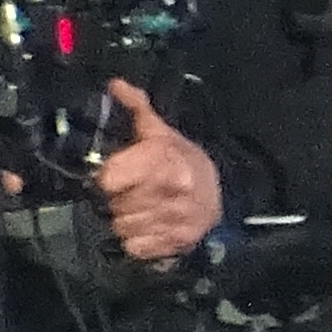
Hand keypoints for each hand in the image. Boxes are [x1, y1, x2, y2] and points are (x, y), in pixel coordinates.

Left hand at [94, 80, 221, 262]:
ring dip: (126, 221)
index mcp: (162, 161)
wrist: (224, 194)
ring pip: (122, 228)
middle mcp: (169, 192)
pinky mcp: (177, 243)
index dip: (109, 178)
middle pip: (113, 206)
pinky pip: (135, 247)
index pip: (107, 180)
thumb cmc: (184, 161)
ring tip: (142, 209)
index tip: (117, 176)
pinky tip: (150, 227)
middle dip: (118, 201)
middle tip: (133, 192)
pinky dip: (138, 241)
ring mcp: (174, 220)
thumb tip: (114, 84)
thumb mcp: (162, 133)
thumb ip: (137, 109)